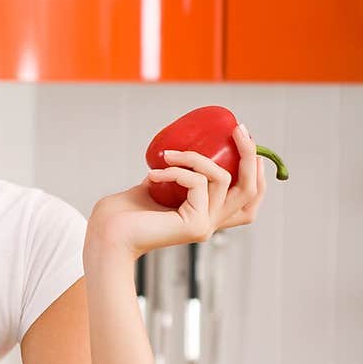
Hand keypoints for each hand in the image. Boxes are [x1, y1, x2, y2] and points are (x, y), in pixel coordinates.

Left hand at [85, 122, 266, 259]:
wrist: (105, 234)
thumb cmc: (121, 213)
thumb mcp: (155, 186)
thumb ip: (172, 176)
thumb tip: (178, 154)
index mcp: (206, 216)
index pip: (249, 199)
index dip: (256, 171)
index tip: (243, 139)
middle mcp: (211, 223)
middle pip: (251, 190)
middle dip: (250, 155)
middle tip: (239, 129)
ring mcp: (206, 226)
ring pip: (222, 178)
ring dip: (195, 157)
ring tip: (167, 156)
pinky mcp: (195, 225)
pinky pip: (198, 183)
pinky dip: (177, 171)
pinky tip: (154, 175)